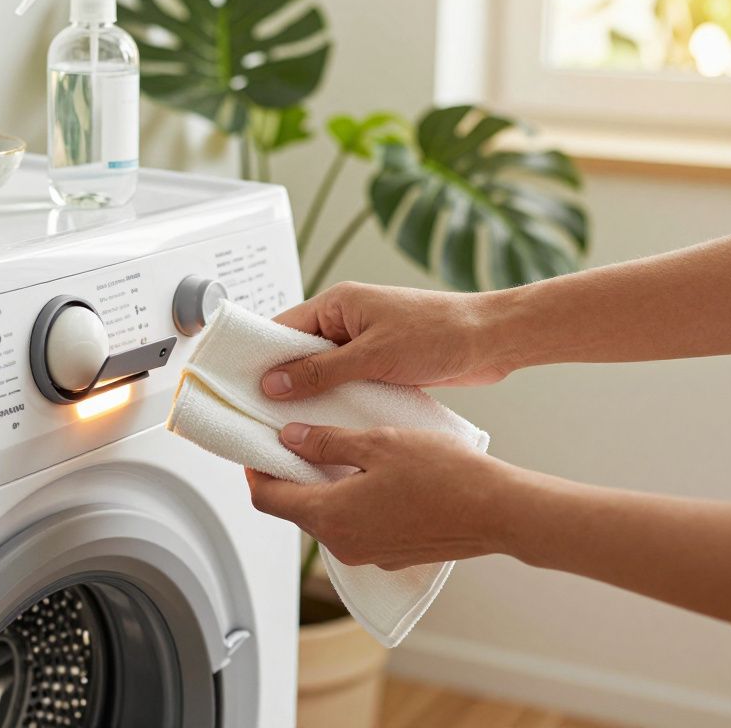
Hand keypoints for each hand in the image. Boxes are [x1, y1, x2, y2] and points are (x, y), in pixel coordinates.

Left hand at [244, 423, 525, 569]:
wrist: (498, 511)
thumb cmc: (445, 476)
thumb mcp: (378, 443)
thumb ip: (326, 443)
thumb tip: (289, 439)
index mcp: (331, 517)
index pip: (267, 500)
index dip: (256, 472)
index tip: (257, 449)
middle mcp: (344, 544)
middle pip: (295, 510)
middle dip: (290, 477)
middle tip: (297, 440)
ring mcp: (369, 554)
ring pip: (327, 518)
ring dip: (323, 488)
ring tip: (338, 451)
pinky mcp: (391, 554)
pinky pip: (356, 527)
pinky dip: (351, 502)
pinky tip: (371, 475)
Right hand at [260, 282, 516, 400]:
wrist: (491, 341)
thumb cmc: (440, 333)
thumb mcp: (372, 356)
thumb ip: (321, 371)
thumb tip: (275, 383)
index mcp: (338, 303)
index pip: (283, 328)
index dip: (260, 358)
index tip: (239, 385)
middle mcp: (347, 321)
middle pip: (298, 354)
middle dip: (283, 383)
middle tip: (262, 414)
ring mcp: (364, 343)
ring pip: (323, 373)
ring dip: (313, 397)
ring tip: (291, 426)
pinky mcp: (381, 365)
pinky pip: (346, 384)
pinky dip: (337, 402)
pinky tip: (329, 425)